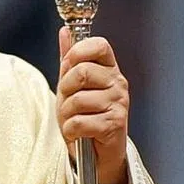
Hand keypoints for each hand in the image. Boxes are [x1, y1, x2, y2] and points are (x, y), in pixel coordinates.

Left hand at [56, 27, 129, 183]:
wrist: (96, 152)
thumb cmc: (85, 115)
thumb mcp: (72, 85)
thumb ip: (69, 59)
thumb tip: (65, 31)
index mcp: (109, 69)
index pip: (99, 45)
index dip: (77, 52)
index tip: (68, 65)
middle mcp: (118, 83)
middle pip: (81, 71)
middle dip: (65, 89)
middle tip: (69, 101)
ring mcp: (119, 104)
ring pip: (77, 100)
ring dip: (66, 113)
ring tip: (75, 119)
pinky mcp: (115, 125)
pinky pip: (78, 122)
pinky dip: (70, 130)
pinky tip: (79, 133)